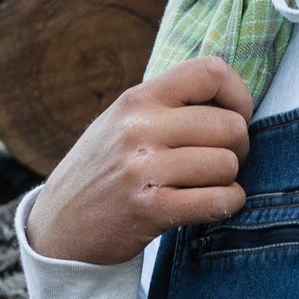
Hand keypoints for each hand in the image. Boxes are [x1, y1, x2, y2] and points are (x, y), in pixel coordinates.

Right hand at [25, 56, 254, 264]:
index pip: (210, 72)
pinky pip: (218, 201)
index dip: (238, 96)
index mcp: (138, 99)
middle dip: (239, 148)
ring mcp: (142, 169)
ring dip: (229, 180)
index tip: (236, 118)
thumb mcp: (123, 122)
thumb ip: (169, 105)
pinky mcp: (149, 210)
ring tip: (207, 185)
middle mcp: (139, 128)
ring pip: (227, 165)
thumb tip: (232, 97)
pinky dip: (227, 204)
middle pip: (230, 126)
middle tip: (220, 162)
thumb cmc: (105, 170)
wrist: (60, 226)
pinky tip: (213, 204)